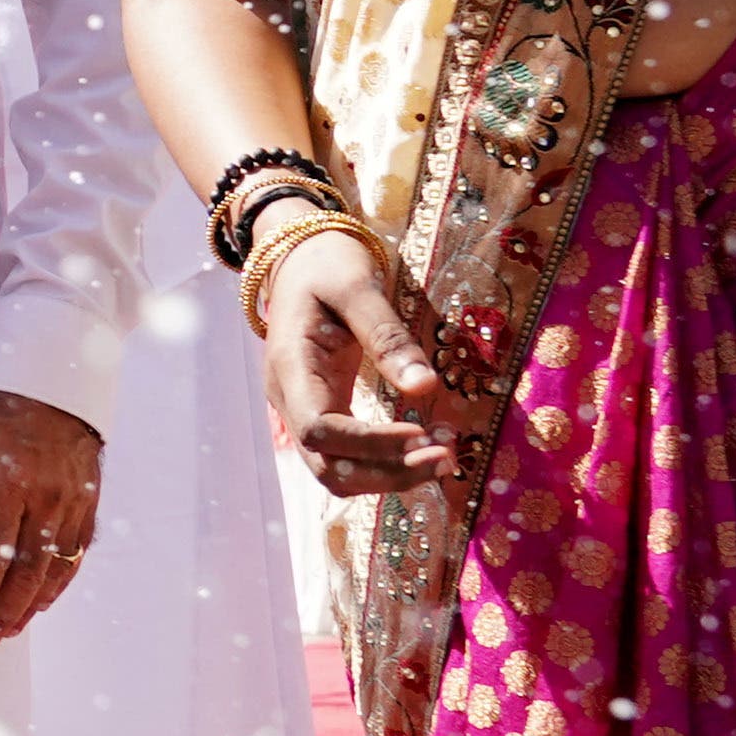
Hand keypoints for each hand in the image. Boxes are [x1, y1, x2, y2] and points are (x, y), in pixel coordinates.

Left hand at [0, 388, 102, 649]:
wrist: (54, 372)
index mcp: (8, 484)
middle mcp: (45, 499)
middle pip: (25, 573)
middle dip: (2, 612)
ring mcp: (73, 501)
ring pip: (54, 568)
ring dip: (30, 606)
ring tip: (8, 631)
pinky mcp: (89, 499)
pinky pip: (76, 551)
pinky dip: (59, 582)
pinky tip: (42, 601)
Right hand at [246, 211, 480, 496]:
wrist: (299, 258)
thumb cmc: (326, 264)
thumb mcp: (357, 287)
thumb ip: (387, 335)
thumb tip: (425, 387)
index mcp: (291, 366)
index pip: (320, 429)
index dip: (370, 443)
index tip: (422, 434)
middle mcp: (289, 399)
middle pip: (327, 465)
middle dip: (386, 473)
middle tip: (446, 458)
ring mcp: (301, 409)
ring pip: (336, 470)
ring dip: (387, 476)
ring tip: (443, 458)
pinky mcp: (321, 410)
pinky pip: (346, 455)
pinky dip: (384, 464)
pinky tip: (422, 451)